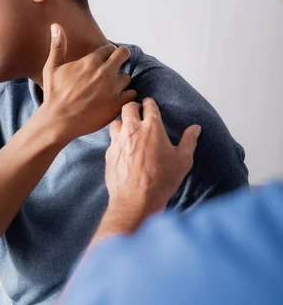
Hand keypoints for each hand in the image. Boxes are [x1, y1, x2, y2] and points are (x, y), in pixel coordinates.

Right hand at [42, 24, 136, 142]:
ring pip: (127, 77)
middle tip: (117, 65)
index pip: (109, 48)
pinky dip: (126, 96)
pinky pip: (132, 94)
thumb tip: (55, 26)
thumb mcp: (52, 67)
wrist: (59, 120)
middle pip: (124, 54)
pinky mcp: (117, 104)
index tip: (105, 58)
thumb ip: (58, 46)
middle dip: (122, 56)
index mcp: (91, 61)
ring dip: (121, 81)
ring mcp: (113, 88)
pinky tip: (117, 99)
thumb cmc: (54, 94)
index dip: (108, 52)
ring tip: (112, 88)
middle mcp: (105, 72)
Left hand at [104, 98, 200, 228]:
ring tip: (129, 129)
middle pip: (128, 108)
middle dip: (134, 107)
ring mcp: (118, 141)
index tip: (150, 103)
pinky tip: (122, 148)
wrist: (136, 201)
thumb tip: (195, 128)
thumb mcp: (183, 161)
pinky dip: (117, 140)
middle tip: (138, 112)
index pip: (149, 106)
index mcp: (152, 128)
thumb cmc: (161, 180)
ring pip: (116, 122)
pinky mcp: (109, 153)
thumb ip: (189, 141)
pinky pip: (111, 140)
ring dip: (123, 123)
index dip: (150, 103)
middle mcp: (132, 130)